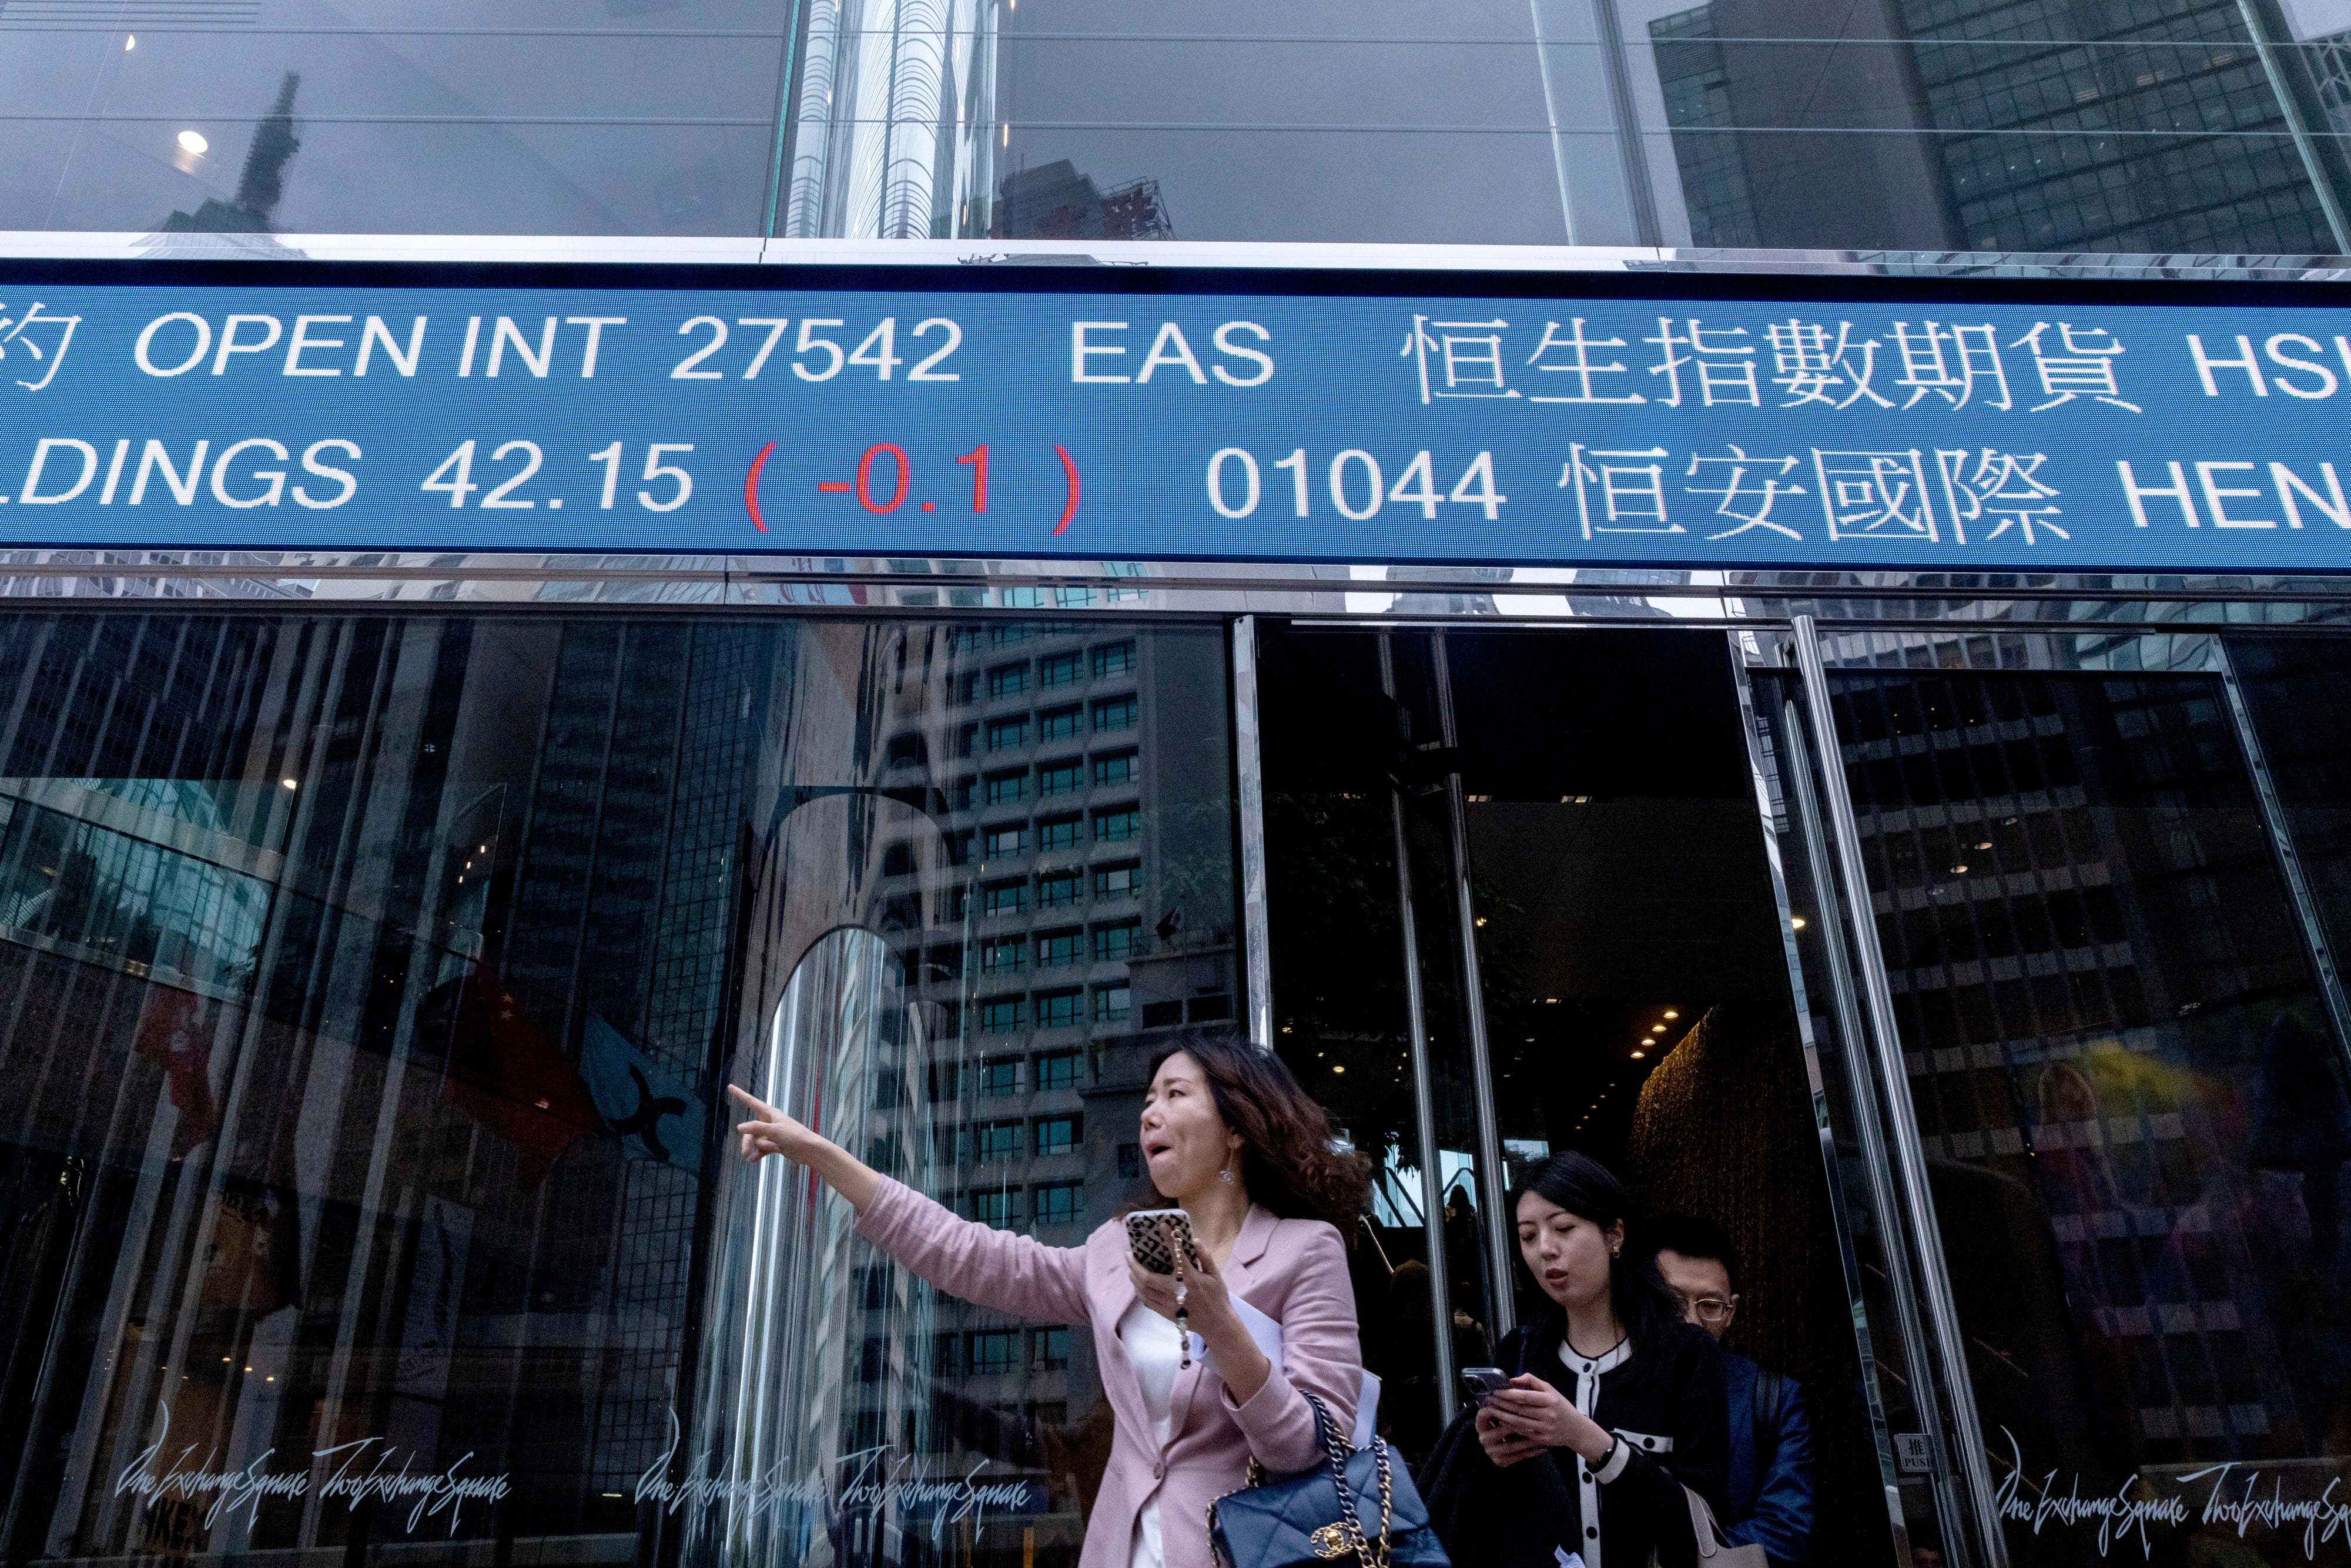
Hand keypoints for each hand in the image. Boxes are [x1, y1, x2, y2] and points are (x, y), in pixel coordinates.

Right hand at [728, 1084, 819, 1164]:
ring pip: (755, 1140)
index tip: (730, 1086)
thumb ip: (756, 1128)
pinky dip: (758, 1154)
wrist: (809, 1150)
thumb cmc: (795, 1136)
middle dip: (747, 1141)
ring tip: (753, 1158)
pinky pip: (761, 1148)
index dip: (740, 1094)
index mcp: (771, 1113)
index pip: (752, 1102)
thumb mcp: (774, 1130)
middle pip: (751, 1129)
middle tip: (744, 1152)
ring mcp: (772, 1134)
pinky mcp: (775, 1144)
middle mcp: (770, 1122)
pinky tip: (753, 1160)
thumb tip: (739, 1127)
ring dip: (756, 1149)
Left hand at [1125, 1220, 1235, 1340]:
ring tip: (1131, 1268)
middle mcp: (1175, 1290)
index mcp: (1190, 1278)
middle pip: (1146, 1278)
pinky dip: (1140, 1291)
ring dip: (1134, 1277)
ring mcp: (1168, 1304)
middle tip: (1128, 1254)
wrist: (1217, 1323)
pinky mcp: (1165, 1313)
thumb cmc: (1217, 1297)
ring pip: (1143, 1290)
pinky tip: (1139, 1285)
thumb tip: (1195, 1240)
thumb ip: (1205, 1257)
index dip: (1168, 1238)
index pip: (1176, 1254)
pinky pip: (1147, 1301)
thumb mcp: (1216, 1275)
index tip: (1162, 1226)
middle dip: (1133, 1264)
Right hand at [1475, 1402, 1544, 1468]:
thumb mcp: (1501, 1411)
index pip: (1483, 1414)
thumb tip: (1513, 1382)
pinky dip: (1530, 1452)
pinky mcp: (1501, 1462)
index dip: (1496, 1408)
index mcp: (1480, 1424)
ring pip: (1511, 1445)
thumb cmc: (1507, 1423)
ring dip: (1526, 1439)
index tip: (1513, 1402)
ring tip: (1540, 1432)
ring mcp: (1492, 1452)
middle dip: (1517, 1423)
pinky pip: (1518, 1457)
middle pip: (1500, 1430)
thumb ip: (1505, 1398)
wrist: (1504, 1446)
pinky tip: (1542, 1447)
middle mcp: (1483, 1439)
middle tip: (1533, 1417)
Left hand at [1480, 1375, 1611, 1462]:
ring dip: (1503, 1415)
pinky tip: (1501, 1420)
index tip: (1496, 1391)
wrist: (1576, 1430)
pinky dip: (1510, 1426)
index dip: (1509, 1394)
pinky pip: (1523, 1432)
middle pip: (1520, 1410)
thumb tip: (1512, 1379)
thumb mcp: (1551, 1389)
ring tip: (1491, 1409)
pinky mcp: (1542, 1440)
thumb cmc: (1560, 1406)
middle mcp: (1549, 1415)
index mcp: (1551, 1400)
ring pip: (1519, 1422)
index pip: (1526, 1396)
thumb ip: (1532, 1382)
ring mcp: (1545, 1429)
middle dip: (1502, 1404)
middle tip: (1489, 1399)